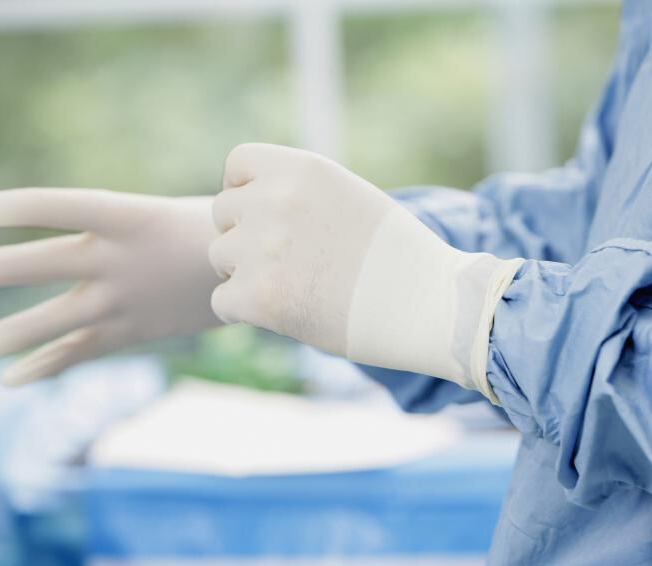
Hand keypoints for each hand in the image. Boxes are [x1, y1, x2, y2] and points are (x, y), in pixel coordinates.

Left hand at [0, 189, 221, 385]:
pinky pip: (83, 351)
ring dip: (14, 333)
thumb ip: (104, 227)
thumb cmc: (203, 229)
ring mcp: (129, 301)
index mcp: (133, 217)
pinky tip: (9, 380)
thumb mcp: (157, 212)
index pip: (68, 207)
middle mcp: (125, 260)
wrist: (259, 271)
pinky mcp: (134, 332)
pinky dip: (46, 366)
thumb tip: (49, 246)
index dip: (23, 207)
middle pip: (47, 264)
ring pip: (61, 319)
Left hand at [207, 144, 521, 398]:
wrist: (430, 307)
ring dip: (245, 275)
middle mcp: (276, 199)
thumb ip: (300, 191)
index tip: (268, 218)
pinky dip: (246, 312)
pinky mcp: (259, 296)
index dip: (246, 192)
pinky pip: (222, 301)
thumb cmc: (399, 258)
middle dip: (245, 237)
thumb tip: (253, 197)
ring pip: (220, 258)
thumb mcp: (351, 198)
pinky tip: (285, 315)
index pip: (237, 164)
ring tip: (295, 289)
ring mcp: (263, 248)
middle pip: (223, 214)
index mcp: (302, 168)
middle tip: (287, 264)